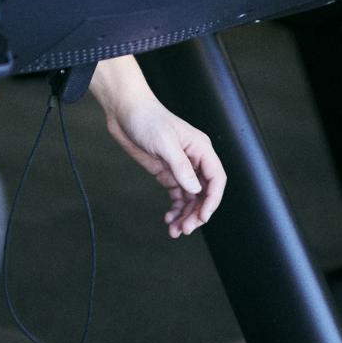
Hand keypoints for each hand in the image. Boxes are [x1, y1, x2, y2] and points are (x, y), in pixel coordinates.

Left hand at [91, 58, 225, 237]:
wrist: (125, 112)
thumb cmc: (147, 119)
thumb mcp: (164, 143)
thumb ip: (181, 167)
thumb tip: (195, 190)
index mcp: (201, 149)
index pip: (216, 179)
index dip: (213, 200)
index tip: (203, 217)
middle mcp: (194, 160)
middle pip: (204, 193)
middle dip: (197, 213)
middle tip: (185, 229)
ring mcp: (180, 167)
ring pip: (191, 198)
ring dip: (186, 215)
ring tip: (175, 230)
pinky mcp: (166, 172)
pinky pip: (177, 195)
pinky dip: (175, 209)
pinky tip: (169, 219)